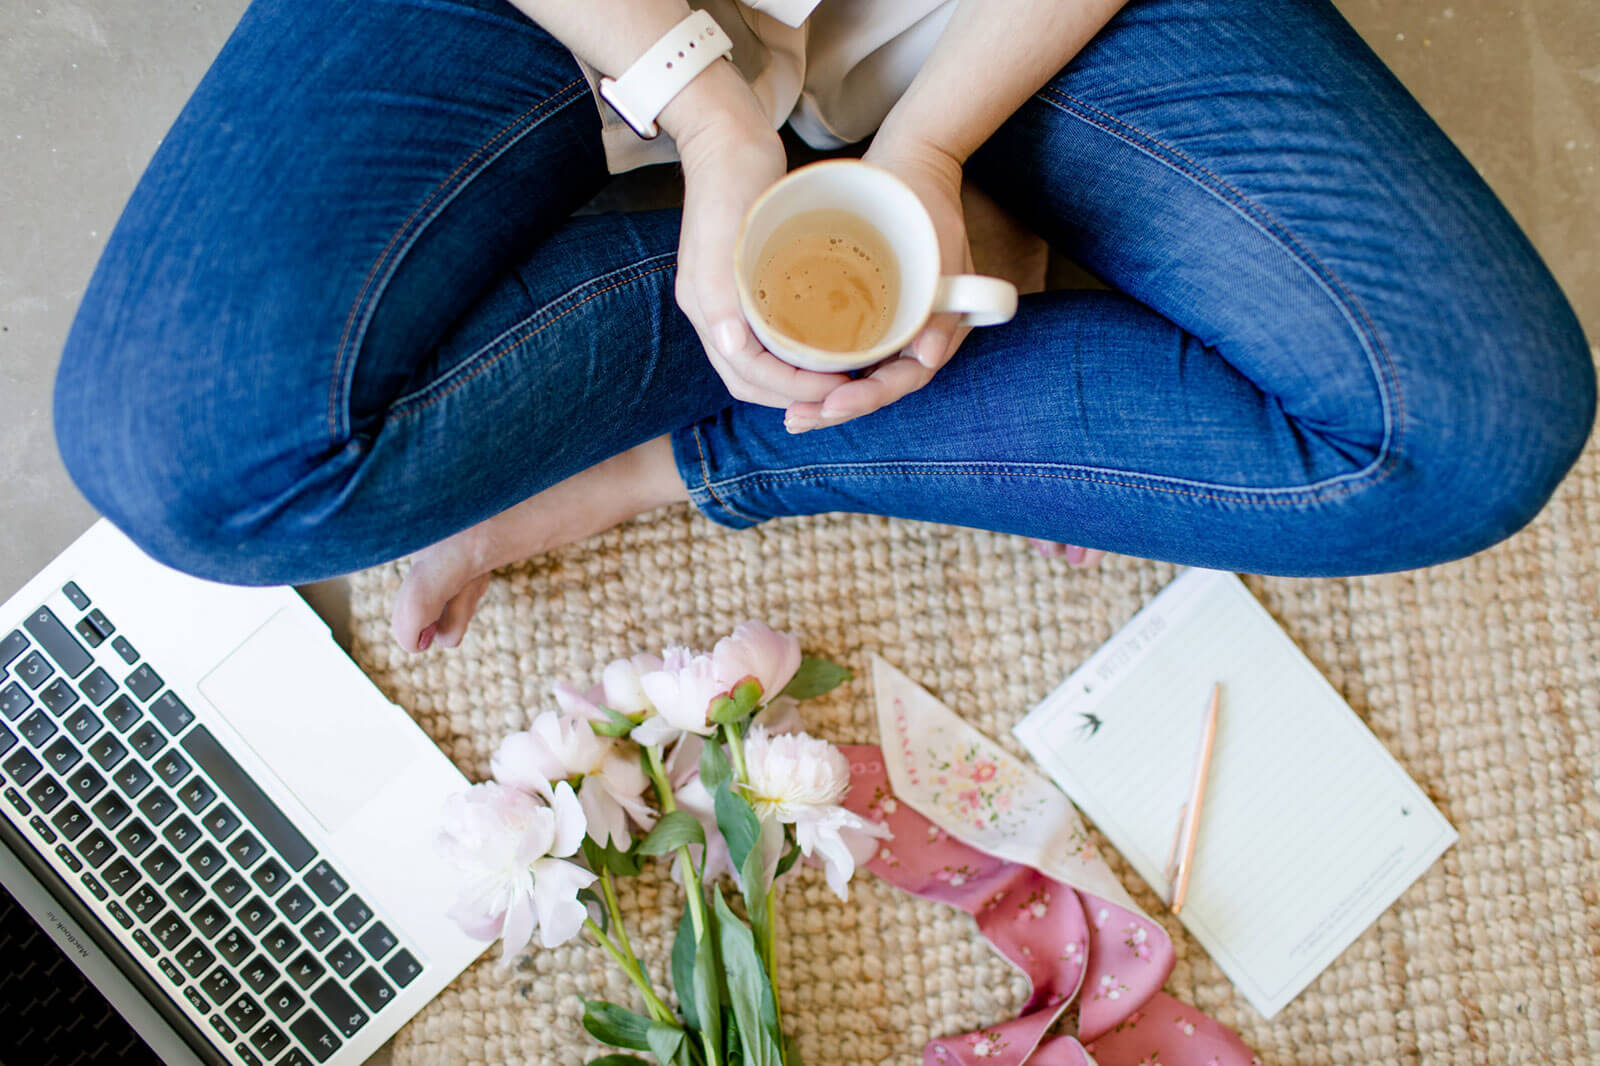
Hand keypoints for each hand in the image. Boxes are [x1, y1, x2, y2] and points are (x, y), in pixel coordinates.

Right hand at [668, 66, 851, 407]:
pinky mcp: (750, 281)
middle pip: (753, 378)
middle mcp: (715, 313)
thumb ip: (720, 294)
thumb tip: (731, 347)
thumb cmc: (730, 179)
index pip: (746, 375)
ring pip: (764, 360)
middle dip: (796, 393)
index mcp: (705, 309)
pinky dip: (799, 347)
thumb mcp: (724, 234)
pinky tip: (829, 341)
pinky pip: (773, 331)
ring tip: (840, 373)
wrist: (730, 137)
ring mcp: (731, 299)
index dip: (790, 390)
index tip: (836, 387)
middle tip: (844, 389)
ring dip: (798, 376)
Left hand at [783, 136, 971, 432]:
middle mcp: (915, 340)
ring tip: (790, 413)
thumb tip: (928, 358)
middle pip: (874, 389)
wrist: (914, 165)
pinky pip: (845, 353)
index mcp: (938, 333)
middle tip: (797, 420)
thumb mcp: (943, 254)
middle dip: (835, 409)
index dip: (866, 399)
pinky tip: (789, 376)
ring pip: (857, 378)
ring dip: (823, 398)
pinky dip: (821, 370)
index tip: (832, 405)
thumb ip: (941, 309)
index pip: (901, 381)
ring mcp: (891, 329)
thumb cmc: (929, 206)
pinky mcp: (868, 314)